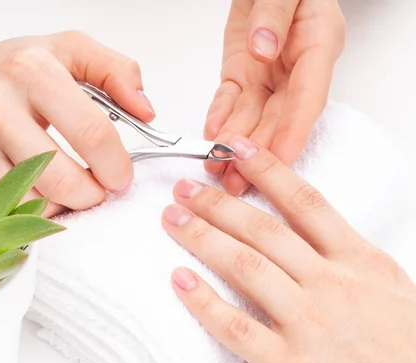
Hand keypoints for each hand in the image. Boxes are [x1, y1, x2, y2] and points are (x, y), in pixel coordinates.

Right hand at [0, 31, 155, 215]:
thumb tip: (146, 112)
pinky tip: (44, 188)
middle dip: (93, 194)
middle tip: (100, 190)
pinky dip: (38, 206)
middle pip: (63, 177)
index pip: (92, 133)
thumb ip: (116, 72)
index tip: (122, 175)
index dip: (116, 165)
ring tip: (74, 187)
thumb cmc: (8, 67)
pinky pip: (13, 204)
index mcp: (33, 68)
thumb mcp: (67, 49)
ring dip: (66, 203)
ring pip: (37, 198)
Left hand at [162, 137, 415, 362]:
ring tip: (173, 218)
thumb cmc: (406, 347)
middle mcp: (331, 284)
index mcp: (357, 261)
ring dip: (202, 236)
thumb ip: (346, 256)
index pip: (304, 202)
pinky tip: (180, 280)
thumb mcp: (387, 286)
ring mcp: (309, 323)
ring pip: (245, 266)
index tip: (236, 148)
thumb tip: (305, 230)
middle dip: (218, 203)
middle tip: (185, 188)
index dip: (266, 170)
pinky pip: (238, 327)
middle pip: (263, 230)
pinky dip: (204, 302)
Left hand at [205, 0, 344, 195]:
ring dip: (234, 143)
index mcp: (318, 45)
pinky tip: (210, 135)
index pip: (308, 98)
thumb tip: (264, 48)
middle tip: (237, 181)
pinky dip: (219, 116)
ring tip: (217, 168)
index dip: (293, 133)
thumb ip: (275, 14)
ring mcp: (268, 72)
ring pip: (252, 114)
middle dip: (257, 152)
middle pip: (277, 116)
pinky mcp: (243, 70)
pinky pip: (231, 98)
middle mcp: (295, 67)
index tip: (279, 161)